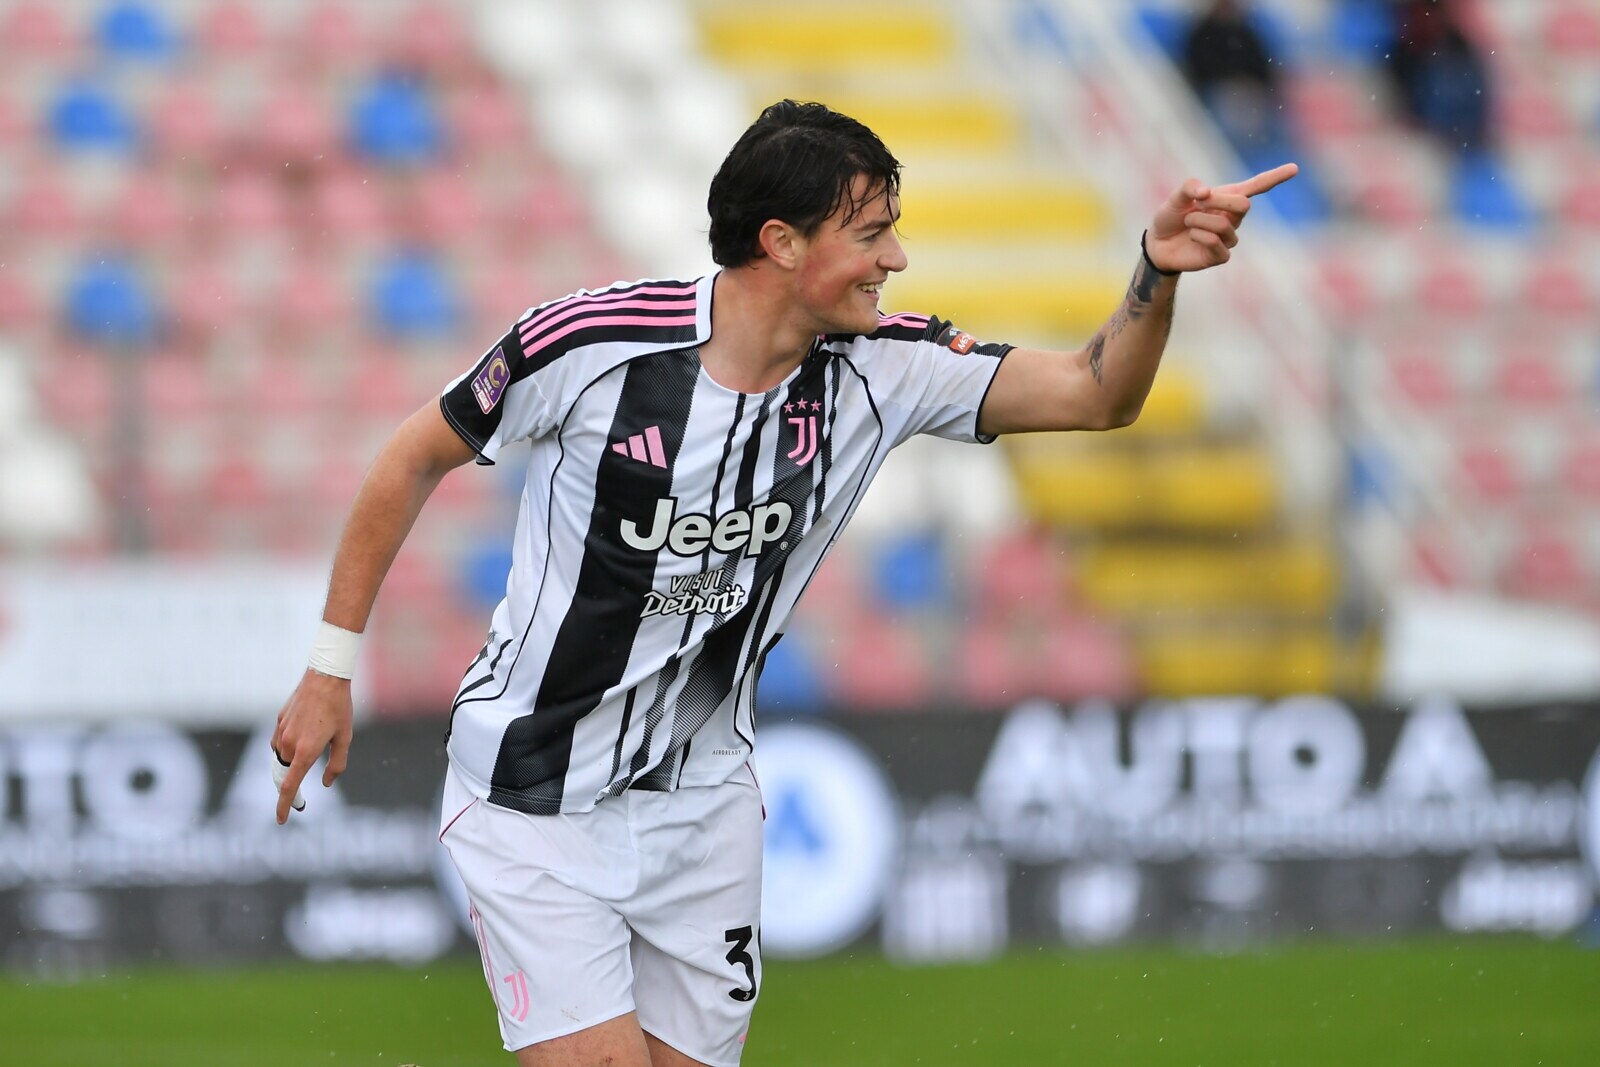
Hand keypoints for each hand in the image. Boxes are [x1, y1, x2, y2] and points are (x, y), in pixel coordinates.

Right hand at [270, 669, 353, 823]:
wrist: (324, 677)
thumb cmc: (339, 708)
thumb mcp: (345, 738)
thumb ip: (337, 764)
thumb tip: (326, 783)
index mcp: (306, 751)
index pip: (289, 786)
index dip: (285, 805)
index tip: (282, 820)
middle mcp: (288, 744)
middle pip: (285, 774)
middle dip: (290, 787)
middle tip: (300, 802)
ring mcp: (281, 731)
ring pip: (281, 757)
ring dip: (292, 763)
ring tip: (313, 748)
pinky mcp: (278, 721)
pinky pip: (279, 742)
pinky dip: (288, 747)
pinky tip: (304, 735)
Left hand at [1145, 162, 1298, 272]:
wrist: (1157, 243)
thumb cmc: (1171, 216)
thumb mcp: (1176, 196)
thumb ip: (1190, 187)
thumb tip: (1206, 192)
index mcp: (1227, 198)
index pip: (1256, 186)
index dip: (1275, 177)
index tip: (1295, 168)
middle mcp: (1233, 217)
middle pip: (1244, 205)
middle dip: (1218, 203)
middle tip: (1196, 206)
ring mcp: (1228, 238)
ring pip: (1224, 225)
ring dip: (1199, 221)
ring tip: (1188, 223)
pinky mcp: (1220, 256)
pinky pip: (1216, 243)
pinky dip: (1200, 236)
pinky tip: (1192, 237)